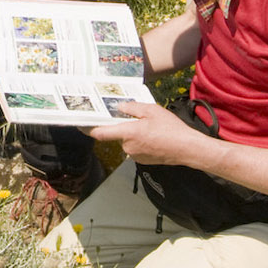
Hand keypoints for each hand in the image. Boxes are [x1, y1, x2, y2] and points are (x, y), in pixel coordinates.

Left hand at [86, 101, 211, 167]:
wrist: (187, 149)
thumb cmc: (171, 129)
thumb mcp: (152, 110)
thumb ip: (132, 108)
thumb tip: (119, 107)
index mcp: (128, 133)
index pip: (101, 133)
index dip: (88, 129)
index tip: (80, 124)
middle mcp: (128, 146)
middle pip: (117, 134)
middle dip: (123, 126)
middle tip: (137, 118)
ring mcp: (134, 155)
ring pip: (127, 141)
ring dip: (133, 134)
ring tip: (151, 128)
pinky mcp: (142, 160)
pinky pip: (135, 148)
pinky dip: (140, 142)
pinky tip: (154, 137)